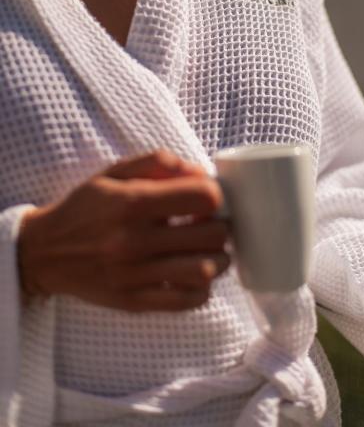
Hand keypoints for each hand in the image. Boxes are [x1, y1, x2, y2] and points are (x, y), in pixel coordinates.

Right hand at [17, 149, 229, 311]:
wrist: (44, 252)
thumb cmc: (86, 207)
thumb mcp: (114, 172)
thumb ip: (158, 162)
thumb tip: (200, 172)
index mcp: (132, 202)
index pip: (203, 197)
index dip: (213, 194)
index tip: (203, 198)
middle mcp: (135, 240)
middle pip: (212, 235)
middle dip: (218, 226)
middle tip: (207, 224)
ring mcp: (135, 275)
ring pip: (205, 271)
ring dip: (217, 259)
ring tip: (206, 250)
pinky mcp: (134, 302)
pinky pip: (186, 301)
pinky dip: (201, 289)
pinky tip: (192, 274)